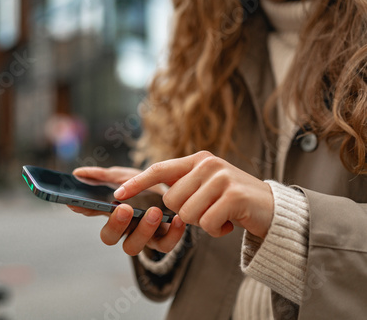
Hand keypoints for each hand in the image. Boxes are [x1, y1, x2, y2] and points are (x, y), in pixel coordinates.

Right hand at [68, 166, 185, 255]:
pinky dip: (173, 234)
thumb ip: (103, 176)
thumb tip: (78, 173)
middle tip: (125, 208)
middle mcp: (125, 229)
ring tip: (155, 211)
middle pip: (110, 238)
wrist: (177, 188)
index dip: (86, 210)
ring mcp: (143, 237)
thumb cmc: (145, 183)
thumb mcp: (125, 175)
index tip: (81, 201)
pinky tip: (177, 218)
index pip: (92, 214)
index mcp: (112, 213)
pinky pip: (165, 246)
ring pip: (134, 247)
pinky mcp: (164, 241)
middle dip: (115, 224)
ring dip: (143, 230)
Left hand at [113, 151, 273, 238]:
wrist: (273, 208)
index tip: (117, 194)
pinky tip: (229, 222)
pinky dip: (216, 230)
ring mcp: (222, 178)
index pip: (159, 169)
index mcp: (198, 160)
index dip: (137, 183)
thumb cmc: (233, 200)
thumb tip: (157, 198)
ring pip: (187, 214)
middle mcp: (208, 164)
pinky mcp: (234, 195)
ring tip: (220, 215)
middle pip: (171, 200)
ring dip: (202, 223)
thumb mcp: (207, 186)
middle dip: (186, 213)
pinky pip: (206, 223)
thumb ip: (184, 185)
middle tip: (208, 210)